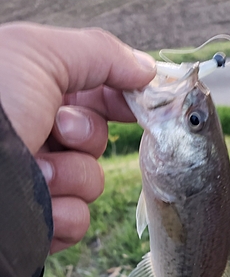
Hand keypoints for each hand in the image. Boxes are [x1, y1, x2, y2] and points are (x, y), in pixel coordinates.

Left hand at [0, 22, 155, 252]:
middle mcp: (38, 138)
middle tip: (57, 129)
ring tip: (35, 172)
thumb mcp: (38, 55)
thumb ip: (100, 53)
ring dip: (70, 176)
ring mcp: (40, 183)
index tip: (139, 104)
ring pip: (92, 183)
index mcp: (36, 97)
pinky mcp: (41, 222)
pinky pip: (79, 220)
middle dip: (84, 136)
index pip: (94, 97)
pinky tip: (40, 206)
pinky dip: (63, 213)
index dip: (119, 100)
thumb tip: (148, 68)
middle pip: (97, 142)